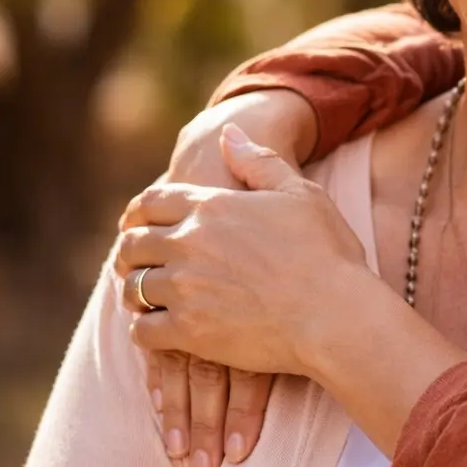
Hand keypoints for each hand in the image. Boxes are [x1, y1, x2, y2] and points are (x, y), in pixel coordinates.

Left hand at [118, 126, 373, 393]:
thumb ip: (260, 161)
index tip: (136, 224)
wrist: (335, 314)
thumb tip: (227, 134)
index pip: (149, 202)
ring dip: (135, 292)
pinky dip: (145, 329)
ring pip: (131, 288)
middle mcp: (189, 243)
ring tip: (147, 298)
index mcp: (212, 205)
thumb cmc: (326, 252)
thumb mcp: (301, 193)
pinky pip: (141, 330)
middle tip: (137, 264)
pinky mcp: (187, 332)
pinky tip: (159, 328)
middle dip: (130, 253)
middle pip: (132, 245)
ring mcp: (184, 289)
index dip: (137, 213)